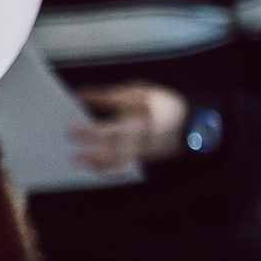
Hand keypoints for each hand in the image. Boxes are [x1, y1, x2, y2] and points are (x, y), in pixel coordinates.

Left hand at [73, 82, 187, 173]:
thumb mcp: (137, 91)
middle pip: (118, 137)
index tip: (74, 112)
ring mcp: (143, 146)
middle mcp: (143, 130)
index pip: (117, 109)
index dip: (96, 113)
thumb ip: (108, 95)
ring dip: (98, 161)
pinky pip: (123, 166)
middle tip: (71, 138)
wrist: (189, 123)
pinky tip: (91, 167)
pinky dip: (106, 169)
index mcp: (142, 109)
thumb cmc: (158, 104)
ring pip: (121, 158)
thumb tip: (79, 96)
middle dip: (94, 138)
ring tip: (78, 160)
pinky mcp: (142, 158)